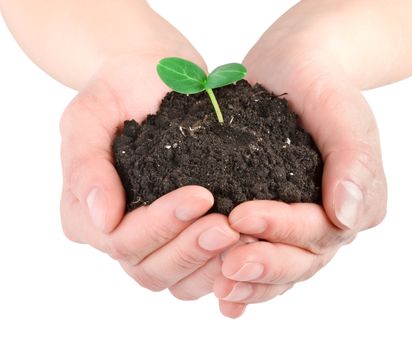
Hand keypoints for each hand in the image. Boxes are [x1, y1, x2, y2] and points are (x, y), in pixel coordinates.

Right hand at [59, 19, 239, 297]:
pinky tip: (250, 247)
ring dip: (210, 263)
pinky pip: (200, 271)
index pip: (120, 239)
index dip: (159, 225)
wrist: (153, 79)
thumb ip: (85, 164)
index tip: (201, 195)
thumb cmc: (119, 91)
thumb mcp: (90, 114)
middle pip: (149, 268)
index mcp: (86, 215)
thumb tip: (101, 219)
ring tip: (244, 236)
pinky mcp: (182, 237)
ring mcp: (153, 241)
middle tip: (229, 225)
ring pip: (177, 279)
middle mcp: (118, 235)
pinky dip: (224, 266)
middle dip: (190, 248)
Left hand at [214, 8, 386, 317]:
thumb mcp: (342, 114)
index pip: (320, 230)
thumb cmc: (322, 88)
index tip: (241, 216)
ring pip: (281, 269)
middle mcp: (326, 221)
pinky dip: (244, 279)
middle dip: (264, 266)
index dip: (282, 230)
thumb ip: (353, 162)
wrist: (295, 70)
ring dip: (251, 282)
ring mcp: (296, 224)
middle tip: (227, 267)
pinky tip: (220, 293)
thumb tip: (348, 219)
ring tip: (219, 287)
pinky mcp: (269, 219)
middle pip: (301, 261)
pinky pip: (261, 256)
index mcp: (352, 202)